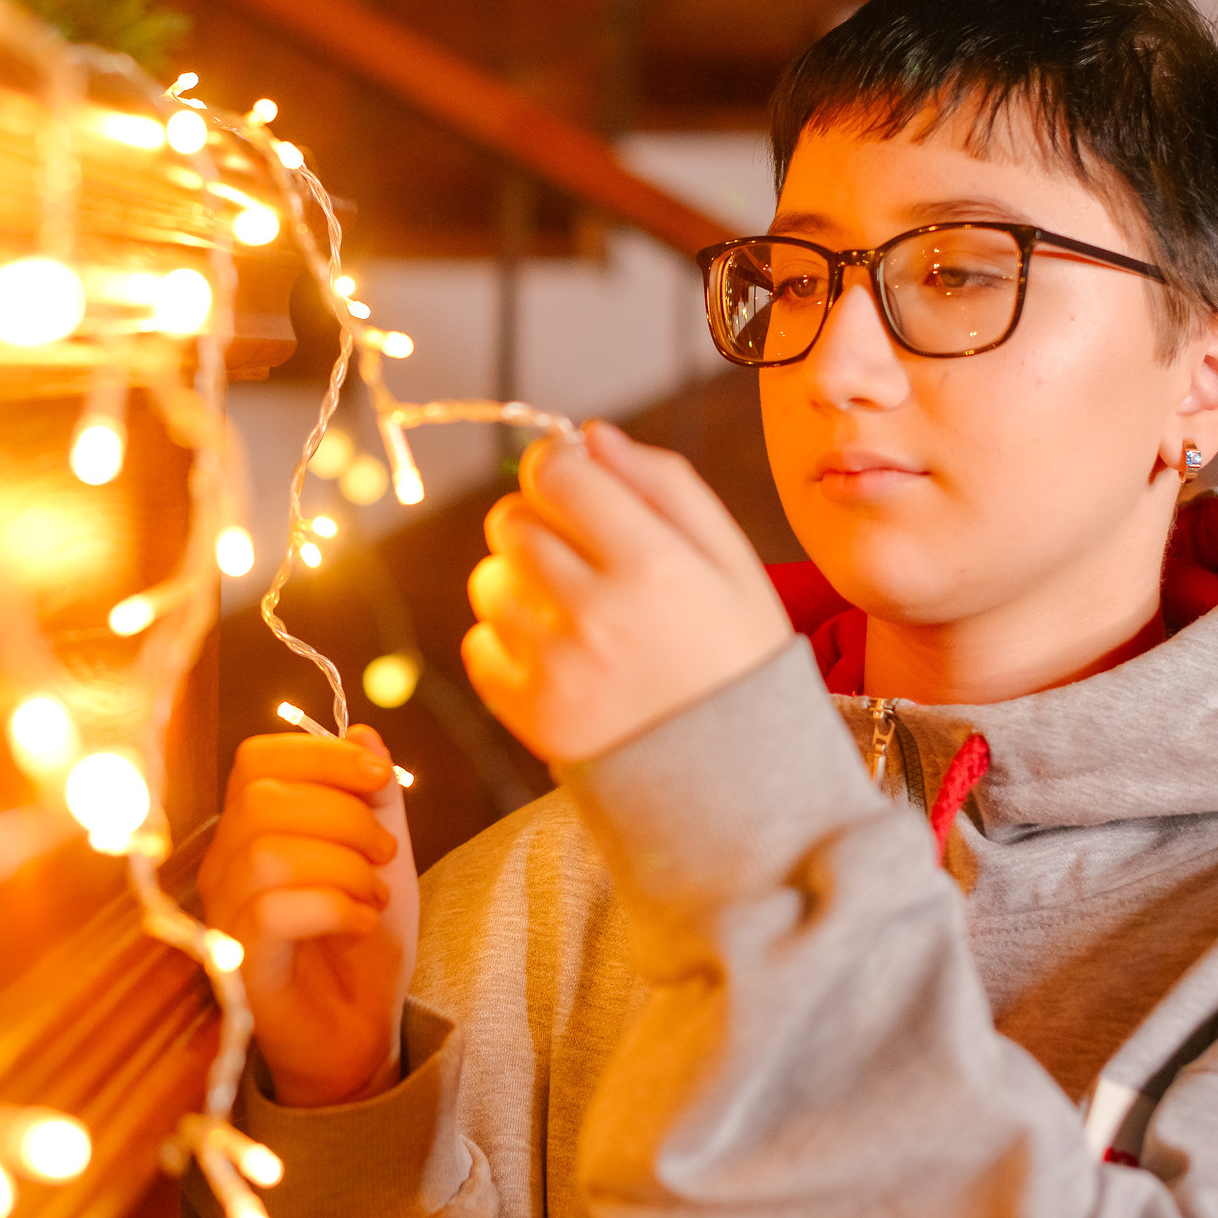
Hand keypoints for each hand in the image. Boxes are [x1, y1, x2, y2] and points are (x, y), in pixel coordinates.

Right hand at [199, 725, 417, 1107]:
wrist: (361, 1034)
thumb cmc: (363, 941)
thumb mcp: (383, 857)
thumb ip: (372, 798)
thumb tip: (363, 733)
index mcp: (248, 830)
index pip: (255, 759)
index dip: (320, 755)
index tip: (379, 778)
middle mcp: (222, 868)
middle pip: (261, 799)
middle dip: (343, 814)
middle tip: (385, 853)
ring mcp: (224, 918)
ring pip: (268, 853)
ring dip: (344, 866)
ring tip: (374, 895)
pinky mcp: (239, 967)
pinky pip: (272, 912)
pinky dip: (333, 907)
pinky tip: (360, 924)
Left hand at [462, 422, 792, 762]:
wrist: (739, 783)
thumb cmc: (739, 658)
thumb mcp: (732, 562)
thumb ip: (666, 486)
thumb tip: (592, 435)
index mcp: (654, 564)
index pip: (556, 474)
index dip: (555, 465)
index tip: (569, 479)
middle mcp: (597, 613)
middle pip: (510, 522)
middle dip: (536, 521)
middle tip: (575, 550)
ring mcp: (557, 668)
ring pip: (487, 582)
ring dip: (518, 581)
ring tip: (570, 609)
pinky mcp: (530, 715)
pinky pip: (478, 645)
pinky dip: (506, 641)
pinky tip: (558, 654)